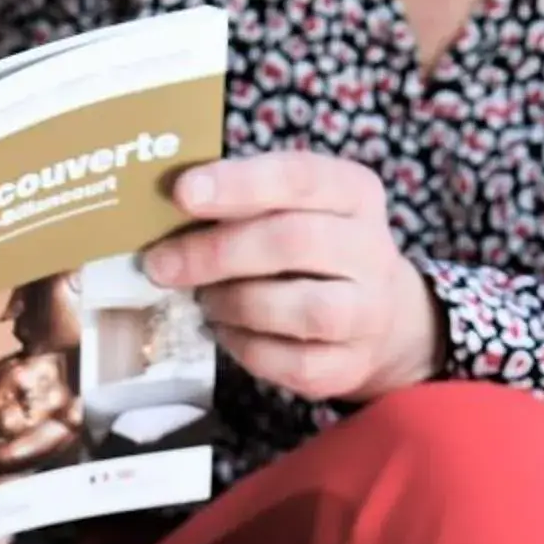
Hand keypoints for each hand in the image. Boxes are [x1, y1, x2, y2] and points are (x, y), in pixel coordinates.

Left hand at [141, 152, 443, 402]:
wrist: (382, 320)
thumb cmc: (315, 253)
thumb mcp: (295, 209)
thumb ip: (243, 202)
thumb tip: (161, 210)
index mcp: (354, 193)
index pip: (300, 177)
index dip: (239, 184)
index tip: (181, 192)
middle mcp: (370, 249)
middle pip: (293, 242)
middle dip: (217, 253)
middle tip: (161, 264)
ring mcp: (367, 313)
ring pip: (299, 308)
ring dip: (235, 303)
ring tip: (203, 300)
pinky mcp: (348, 366)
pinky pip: (290, 362)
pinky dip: (245, 347)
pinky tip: (225, 332)